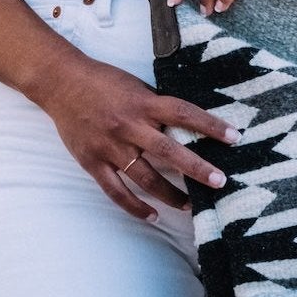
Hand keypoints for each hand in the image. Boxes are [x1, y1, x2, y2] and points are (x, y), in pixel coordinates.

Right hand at [37, 54, 243, 222]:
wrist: (61, 83)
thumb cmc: (102, 81)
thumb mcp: (135, 86)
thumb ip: (156, 106)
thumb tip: (185, 124)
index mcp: (143, 103)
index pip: (184, 114)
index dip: (210, 125)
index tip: (235, 137)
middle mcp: (129, 126)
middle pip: (169, 152)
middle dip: (197, 168)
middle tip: (220, 182)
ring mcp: (110, 147)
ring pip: (145, 177)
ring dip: (170, 194)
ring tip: (191, 206)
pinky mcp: (93, 162)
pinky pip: (116, 191)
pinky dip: (135, 206)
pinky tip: (153, 215)